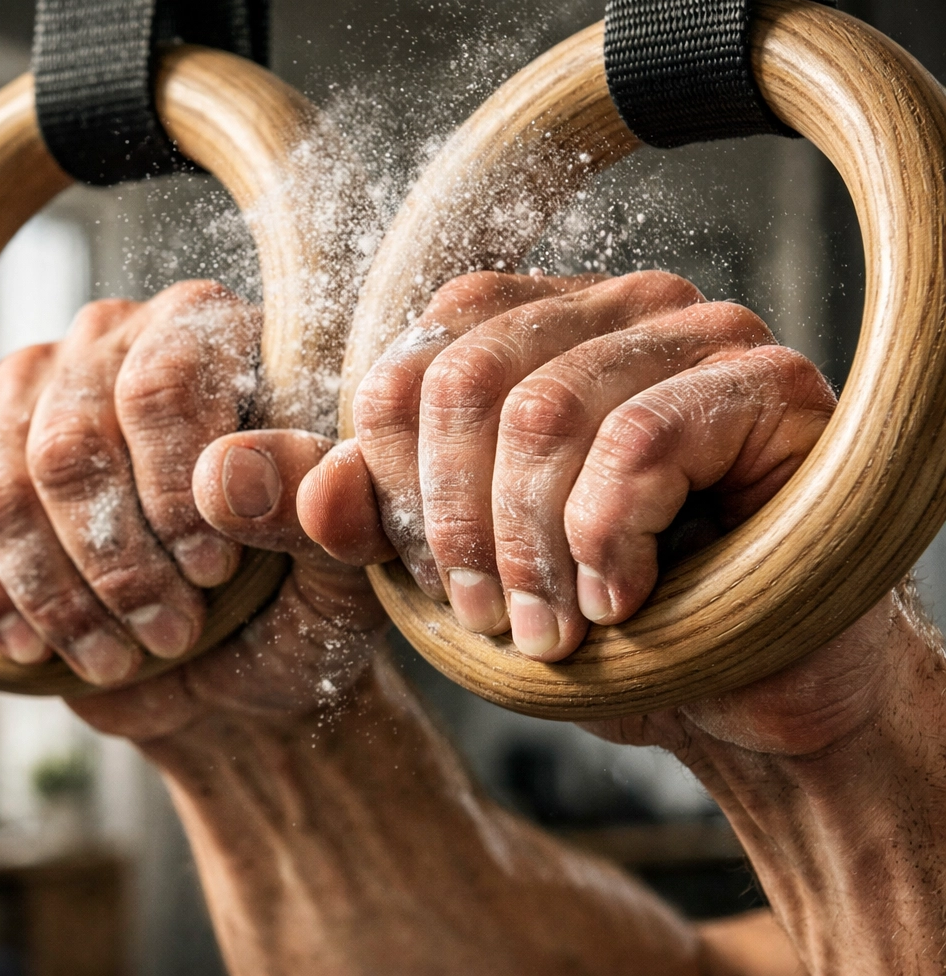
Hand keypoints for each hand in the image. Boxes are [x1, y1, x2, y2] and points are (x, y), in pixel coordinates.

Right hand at [0, 282, 383, 718]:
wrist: (237, 657)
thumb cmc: (301, 602)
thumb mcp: (342, 572)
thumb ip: (321, 515)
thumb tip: (230, 476)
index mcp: (221, 337)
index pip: (164, 384)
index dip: (175, 488)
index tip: (212, 574)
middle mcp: (122, 342)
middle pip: (74, 441)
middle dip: (118, 563)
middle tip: (169, 634)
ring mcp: (39, 390)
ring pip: (6, 485)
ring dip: (56, 593)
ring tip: (117, 656)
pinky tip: (32, 645)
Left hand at [301, 269, 834, 660]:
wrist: (735, 682)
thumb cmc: (592, 615)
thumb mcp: (446, 571)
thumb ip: (337, 515)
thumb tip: (219, 476)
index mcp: (532, 327)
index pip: (413, 361)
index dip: (396, 479)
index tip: (430, 578)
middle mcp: (612, 305)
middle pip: (468, 379)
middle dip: (455, 525)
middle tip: (487, 616)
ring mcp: (697, 331)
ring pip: (544, 413)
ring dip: (529, 549)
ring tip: (550, 630)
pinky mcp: (767, 382)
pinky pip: (638, 443)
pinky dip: (605, 543)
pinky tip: (620, 601)